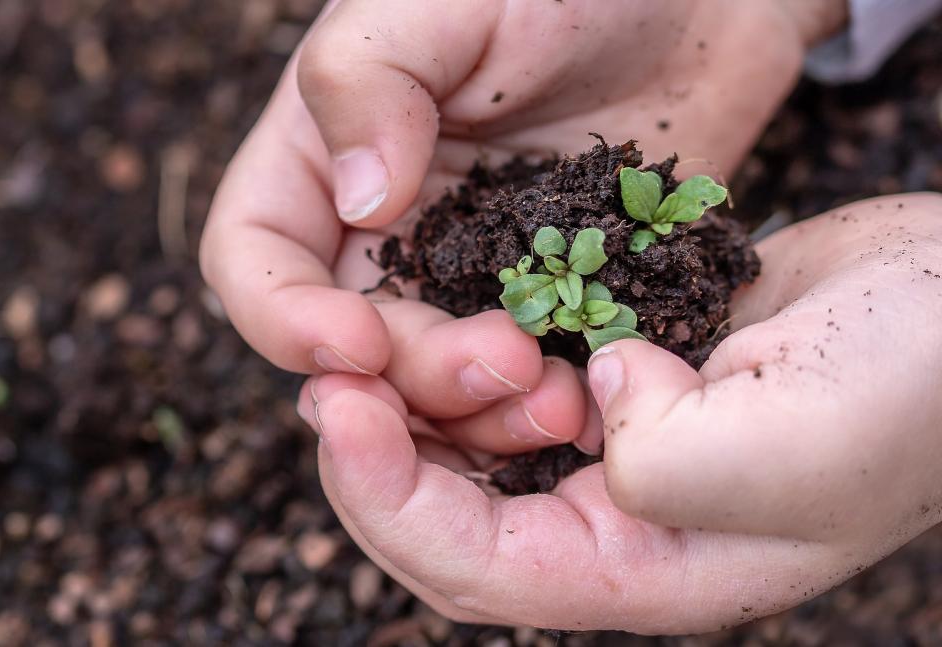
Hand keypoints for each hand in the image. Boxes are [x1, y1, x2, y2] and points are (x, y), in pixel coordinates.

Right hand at [201, 0, 836, 455]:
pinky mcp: (550, 299)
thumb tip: (359, 203)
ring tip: (559, 399)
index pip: (253, 258)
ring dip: (481, 412)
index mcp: (324, 156)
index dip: (283, 317)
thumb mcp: (446, 0)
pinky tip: (596, 396)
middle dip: (413, 375)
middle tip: (504, 362)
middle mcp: (384, 229)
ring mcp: (469, 272)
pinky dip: (548, 403)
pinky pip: (528, 377)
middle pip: (354, 345)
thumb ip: (370, 80)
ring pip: (436, 384)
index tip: (355, 343)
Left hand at [298, 193, 941, 633]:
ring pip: (472, 452)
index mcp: (648, 571)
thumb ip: (667, 459)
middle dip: (376, 457)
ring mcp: (616, 450)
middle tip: (326, 379)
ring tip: (368, 347)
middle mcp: (618, 524)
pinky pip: (514, 386)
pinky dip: (468, 361)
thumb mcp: (791, 445)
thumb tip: (592, 400)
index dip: (389, 500)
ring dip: (416, 406)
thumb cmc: (909, 389)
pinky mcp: (621, 380)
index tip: (339, 411)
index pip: (476, 568)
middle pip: (451, 519)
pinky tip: (440, 321)